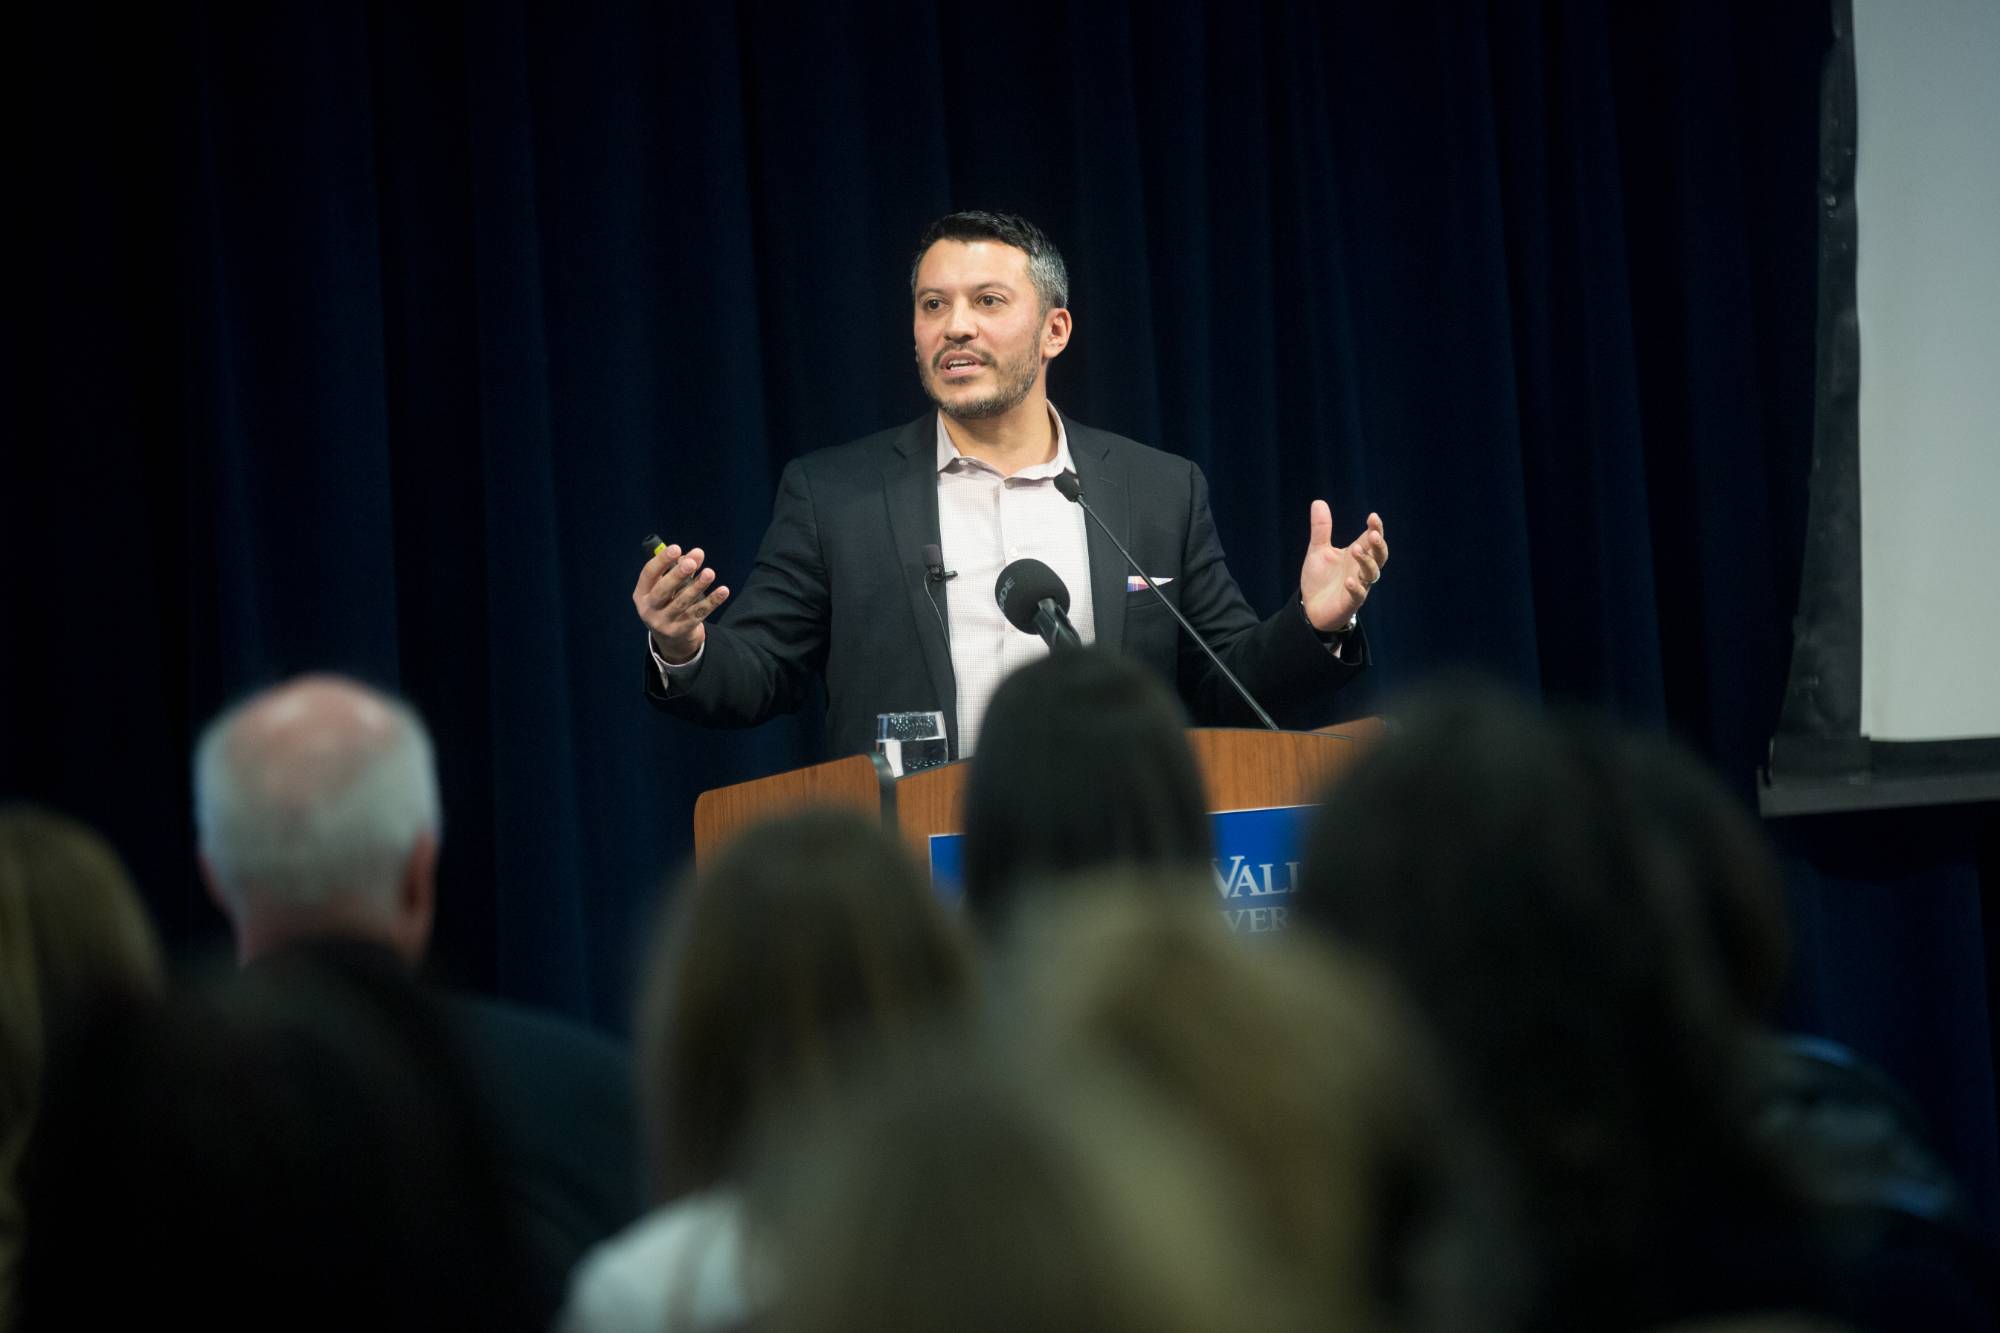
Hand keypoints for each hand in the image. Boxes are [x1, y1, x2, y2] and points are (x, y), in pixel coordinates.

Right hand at [633, 543, 729, 663]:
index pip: (649, 574)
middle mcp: (649, 608)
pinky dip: (712, 602)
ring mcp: (664, 622)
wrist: (671, 640)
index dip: (662, 560)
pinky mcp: (681, 630)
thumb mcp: (669, 588)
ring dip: (697, 587)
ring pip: (682, 602)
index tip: (677, 548)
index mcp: (642, 593)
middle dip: (677, 575)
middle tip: (691, 563)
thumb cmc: (669, 603)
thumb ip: (682, 569)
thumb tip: (697, 554)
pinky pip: (698, 613)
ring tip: (710, 573)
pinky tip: (723, 591)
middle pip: (663, 590)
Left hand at [1298, 504, 1387, 632]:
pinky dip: (1356, 588)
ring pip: (1372, 574)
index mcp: (1356, 555)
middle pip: (1379, 556)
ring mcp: (1358, 586)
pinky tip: (1348, 581)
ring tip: (1355, 550)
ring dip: (1366, 562)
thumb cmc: (1320, 579)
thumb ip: (1321, 529)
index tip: (1373, 516)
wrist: (1310, 608)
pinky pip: (1358, 595)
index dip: (1376, 528)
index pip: (1372, 539)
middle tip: (1373, 534)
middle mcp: (1361, 569)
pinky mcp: (1350, 602)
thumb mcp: (1318, 550)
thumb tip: (1319, 501)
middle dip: (1378, 545)